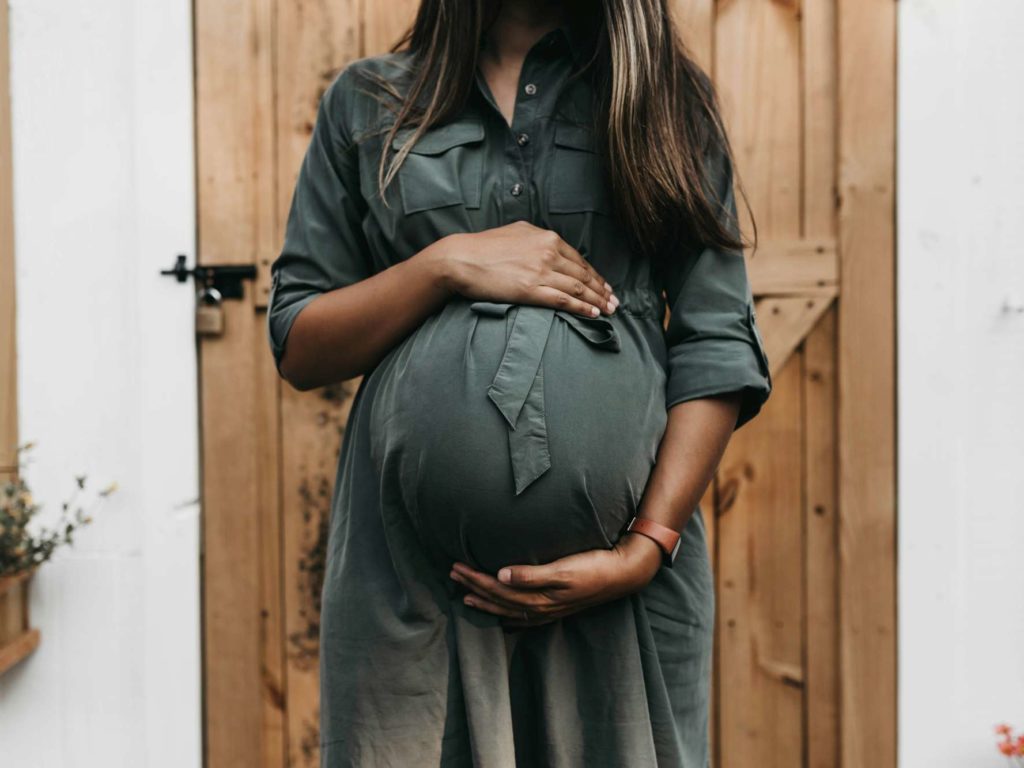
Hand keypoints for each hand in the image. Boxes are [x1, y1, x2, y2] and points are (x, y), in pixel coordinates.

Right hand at [431, 221, 618, 316]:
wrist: (461, 259)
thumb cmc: (483, 247)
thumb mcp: (515, 232)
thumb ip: (536, 238)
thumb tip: (547, 243)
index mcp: (546, 238)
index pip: (579, 259)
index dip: (595, 275)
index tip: (604, 286)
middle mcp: (548, 252)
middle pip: (583, 274)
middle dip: (601, 290)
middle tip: (614, 302)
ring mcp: (540, 271)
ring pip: (577, 288)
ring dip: (597, 300)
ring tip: (609, 310)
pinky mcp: (531, 289)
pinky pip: (563, 300)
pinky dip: (581, 308)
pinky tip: (592, 314)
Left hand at [449, 532, 662, 628]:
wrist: (623, 574)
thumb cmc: (594, 566)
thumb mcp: (563, 568)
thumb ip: (531, 574)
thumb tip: (500, 575)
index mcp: (539, 597)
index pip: (497, 589)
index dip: (474, 579)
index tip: (456, 567)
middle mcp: (541, 607)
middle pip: (499, 600)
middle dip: (474, 587)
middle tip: (452, 574)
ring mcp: (550, 610)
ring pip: (509, 610)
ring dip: (486, 602)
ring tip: (467, 595)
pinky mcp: (558, 607)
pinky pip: (525, 617)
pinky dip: (509, 616)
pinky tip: (503, 618)